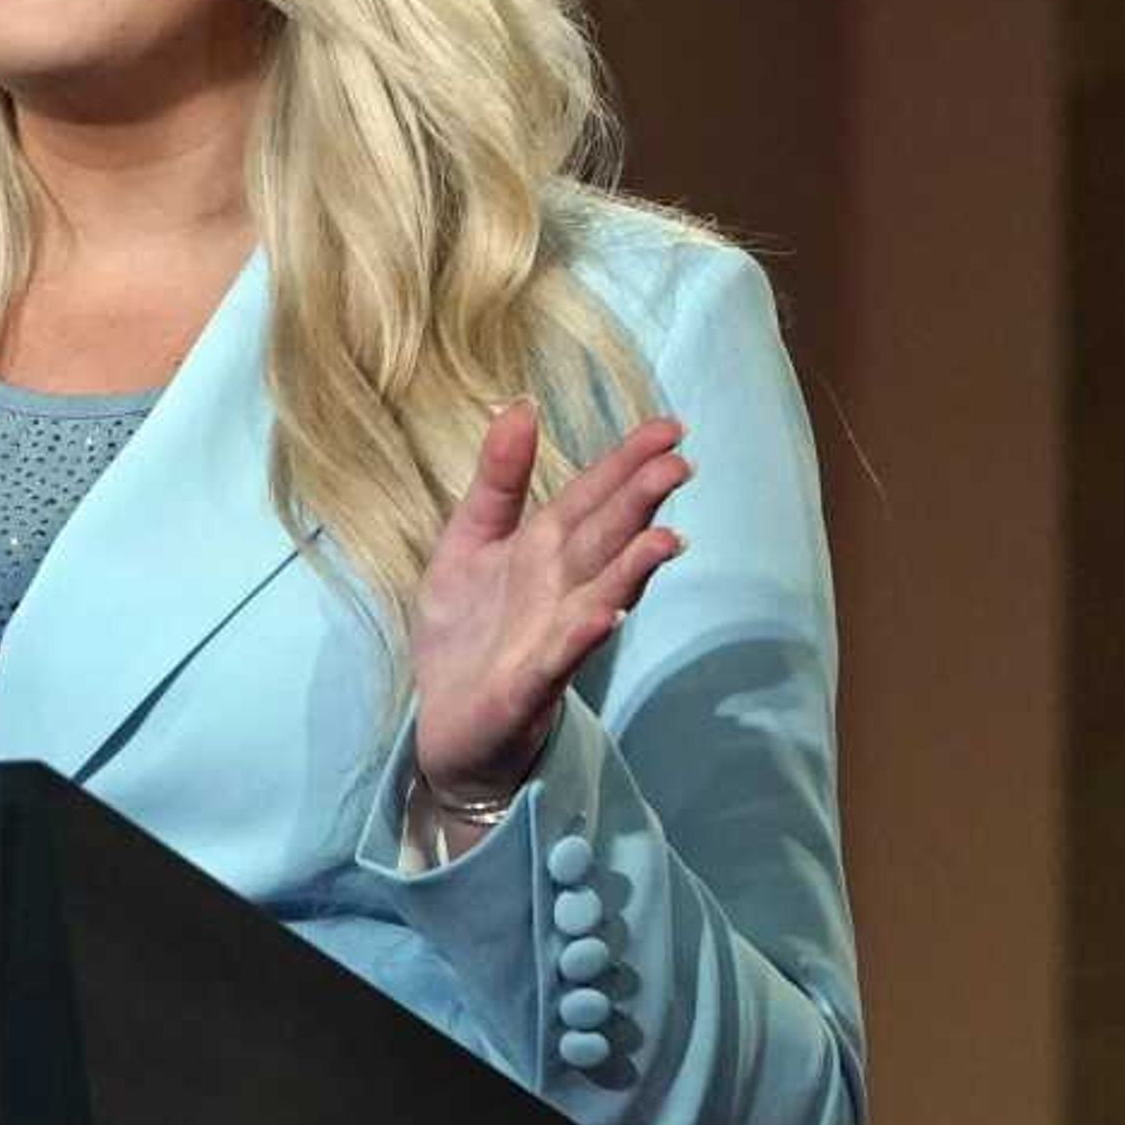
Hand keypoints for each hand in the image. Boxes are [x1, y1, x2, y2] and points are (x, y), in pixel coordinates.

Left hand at [410, 402, 691, 798]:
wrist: (444, 721)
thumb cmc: (466, 626)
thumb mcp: (469, 540)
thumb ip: (498, 479)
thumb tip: (520, 404)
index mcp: (543, 549)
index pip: (593, 497)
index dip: (626, 462)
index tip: (670, 426)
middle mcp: (561, 588)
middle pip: (607, 538)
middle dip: (641, 503)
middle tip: (680, 464)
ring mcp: (551, 637)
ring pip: (601, 595)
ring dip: (632, 569)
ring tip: (666, 538)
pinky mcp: (528, 685)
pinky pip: (559, 657)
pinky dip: (580, 637)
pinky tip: (601, 616)